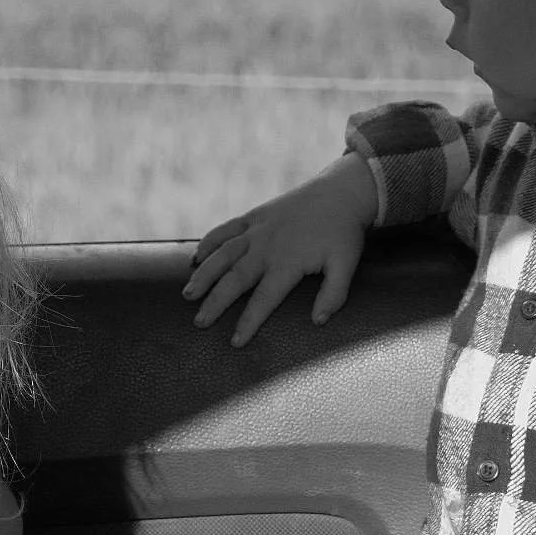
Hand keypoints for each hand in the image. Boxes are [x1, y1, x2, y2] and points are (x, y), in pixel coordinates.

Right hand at [182, 153, 376, 346]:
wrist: (339, 192)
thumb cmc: (343, 232)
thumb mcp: (347, 264)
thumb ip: (334, 294)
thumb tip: (318, 322)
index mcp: (288, 262)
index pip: (264, 299)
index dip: (248, 321)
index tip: (235, 342)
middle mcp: (267, 247)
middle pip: (235, 279)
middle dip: (216, 302)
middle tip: (200, 323)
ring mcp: (257, 230)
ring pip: (223, 254)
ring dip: (204, 274)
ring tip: (188, 294)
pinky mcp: (254, 216)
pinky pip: (226, 230)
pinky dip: (209, 242)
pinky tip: (196, 258)